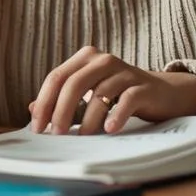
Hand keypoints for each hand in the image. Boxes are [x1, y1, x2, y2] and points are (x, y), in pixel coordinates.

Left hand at [29, 46, 195, 134]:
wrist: (163, 93)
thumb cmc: (119, 94)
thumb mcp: (89, 93)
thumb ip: (62, 98)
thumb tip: (32, 110)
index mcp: (85, 58)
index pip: (56, 78)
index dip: (44, 102)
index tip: (37, 128)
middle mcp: (102, 60)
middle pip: (73, 84)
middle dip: (61, 111)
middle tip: (56, 134)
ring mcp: (124, 71)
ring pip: (98, 93)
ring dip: (88, 119)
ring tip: (82, 137)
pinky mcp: (143, 86)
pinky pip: (126, 100)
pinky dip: (116, 115)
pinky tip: (109, 130)